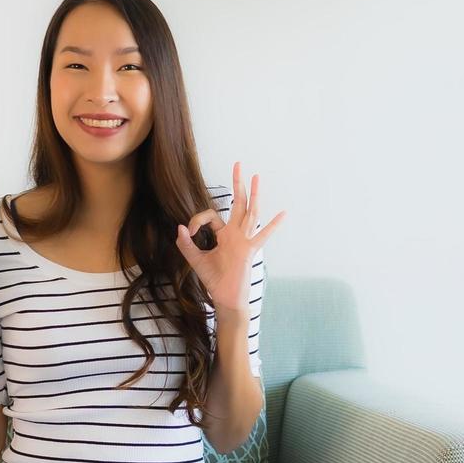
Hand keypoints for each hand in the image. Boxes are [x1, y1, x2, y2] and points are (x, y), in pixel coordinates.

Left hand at [174, 162, 286, 314]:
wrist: (224, 297)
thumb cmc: (214, 280)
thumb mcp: (195, 259)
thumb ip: (186, 244)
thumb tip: (180, 227)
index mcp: (224, 235)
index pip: (211, 216)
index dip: (197, 220)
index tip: (188, 231)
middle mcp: (236, 234)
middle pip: (238, 204)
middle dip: (237, 184)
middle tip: (237, 165)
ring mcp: (244, 240)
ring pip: (250, 212)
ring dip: (253, 194)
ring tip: (256, 176)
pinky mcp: (248, 250)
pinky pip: (262, 236)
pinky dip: (273, 226)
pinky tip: (283, 214)